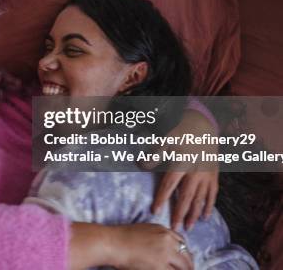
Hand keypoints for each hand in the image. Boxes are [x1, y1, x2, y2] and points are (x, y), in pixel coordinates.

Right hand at [108, 223, 193, 269]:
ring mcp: (165, 253)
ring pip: (184, 267)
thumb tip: (162, 250)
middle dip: (188, 266)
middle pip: (186, 256)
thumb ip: (155, 237)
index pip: (182, 242)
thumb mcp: (142, 230)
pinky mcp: (160, 266)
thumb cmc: (120, 237)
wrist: (111, 242)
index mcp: (163, 230)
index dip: (184, 254)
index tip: (183, 262)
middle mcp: (167, 240)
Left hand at [145, 110, 218, 230]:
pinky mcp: (214, 175)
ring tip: (188, 227)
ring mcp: (207, 174)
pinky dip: (209, 206)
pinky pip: (212, 194)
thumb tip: (141, 165)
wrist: (204, 126)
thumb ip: (155, 154)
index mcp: (181, 162)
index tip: (155, 211)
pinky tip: (204, 217)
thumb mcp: (166, 139)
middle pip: (186, 196)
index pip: (169, 184)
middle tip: (174, 228)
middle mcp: (195, 171)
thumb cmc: (182, 133)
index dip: (162, 198)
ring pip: (200, 198)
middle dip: (180, 213)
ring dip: (194, 214)